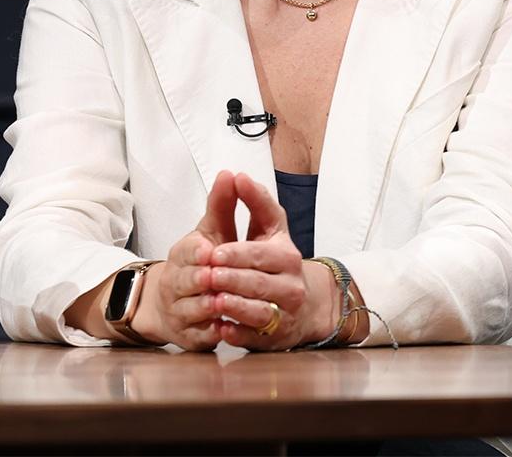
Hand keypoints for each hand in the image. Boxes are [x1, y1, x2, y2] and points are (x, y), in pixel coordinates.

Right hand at [131, 170, 238, 349]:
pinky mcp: (189, 337)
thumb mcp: (212, 231)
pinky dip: (210, 333)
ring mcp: (181, 311)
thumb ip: (223, 204)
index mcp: (182, 254)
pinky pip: (199, 336)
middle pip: (188, 280)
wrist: (173, 304)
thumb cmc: (201, 262)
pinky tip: (224, 330)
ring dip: (208, 306)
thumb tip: (230, 173)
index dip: (198, 251)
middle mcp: (176, 282)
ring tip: (224, 303)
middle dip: (204, 279)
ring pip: (192, 309)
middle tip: (218, 278)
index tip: (210, 250)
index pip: (187, 250)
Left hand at [206, 172, 330, 350]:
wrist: (304, 303)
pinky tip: (222, 329)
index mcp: (285, 254)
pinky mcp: (276, 337)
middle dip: (231, 279)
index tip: (214, 252)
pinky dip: (240, 334)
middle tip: (207, 276)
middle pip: (258, 282)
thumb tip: (234, 174)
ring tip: (214, 300)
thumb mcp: (268, 228)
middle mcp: (290, 284)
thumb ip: (252, 201)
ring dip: (235, 306)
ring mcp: (285, 312)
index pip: (261, 253)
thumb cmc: (276, 259)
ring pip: (259, 311)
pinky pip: (257, 337)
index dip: (238, 253)